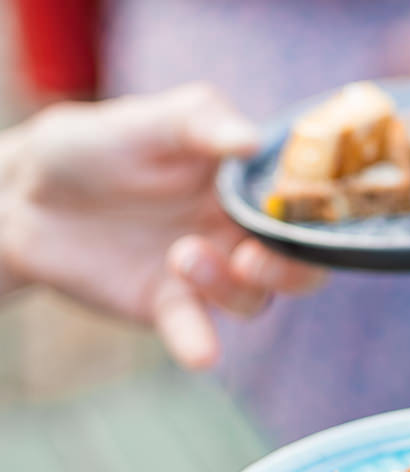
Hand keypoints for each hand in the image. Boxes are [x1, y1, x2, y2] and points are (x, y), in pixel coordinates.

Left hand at [1, 84, 323, 367]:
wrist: (27, 194)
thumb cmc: (98, 143)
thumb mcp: (151, 118)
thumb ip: (203, 122)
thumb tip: (253, 141)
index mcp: (248, 180)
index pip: (306, 202)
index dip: (318, 212)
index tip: (305, 210)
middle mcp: (237, 229)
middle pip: (297, 264)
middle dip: (290, 268)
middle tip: (254, 257)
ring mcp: (206, 270)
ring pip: (251, 298)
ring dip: (229, 286)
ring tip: (182, 256)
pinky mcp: (167, 304)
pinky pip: (195, 329)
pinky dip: (200, 342)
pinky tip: (200, 353)